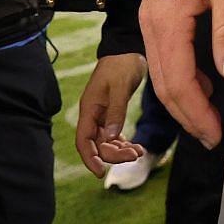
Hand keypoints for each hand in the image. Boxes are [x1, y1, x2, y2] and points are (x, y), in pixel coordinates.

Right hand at [74, 52, 147, 175]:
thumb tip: (111, 137)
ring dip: (121, 150)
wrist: (127, 50)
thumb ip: (115, 111)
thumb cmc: (121, 65)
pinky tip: (137, 147)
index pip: (83, 141)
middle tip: (135, 155)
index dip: (90, 158)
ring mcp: (102, 114)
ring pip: (107, 141)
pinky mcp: (112, 112)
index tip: (101, 172)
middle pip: (97, 144)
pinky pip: (114, 135)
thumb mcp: (119, 86)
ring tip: (140, 152)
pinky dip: (124, 143)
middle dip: (113, 154)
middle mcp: (93, 114)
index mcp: (89, 109)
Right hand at [139, 0, 223, 149]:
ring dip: (183, 97)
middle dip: (187, 115)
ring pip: (161, 70)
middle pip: (163, 83)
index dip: (197, 112)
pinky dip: (181, 75)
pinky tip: (204, 79)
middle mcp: (151, 21)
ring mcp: (151, 14)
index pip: (178, 81)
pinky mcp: (159, 7)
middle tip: (212, 136)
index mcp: (167, 18)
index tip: (216, 134)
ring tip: (208, 117)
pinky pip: (165, 53)